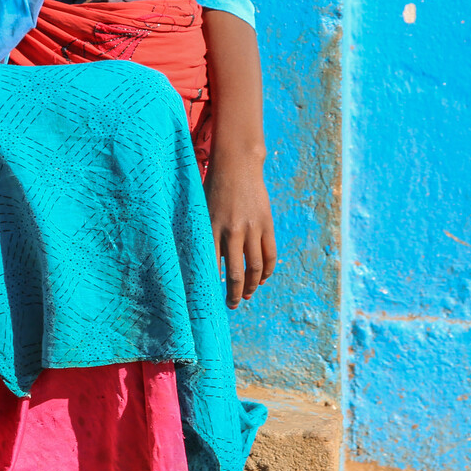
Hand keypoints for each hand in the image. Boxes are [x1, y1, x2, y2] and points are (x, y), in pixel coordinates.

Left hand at [203, 155, 276, 307]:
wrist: (236, 166)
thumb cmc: (211, 189)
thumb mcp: (200, 211)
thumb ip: (203, 235)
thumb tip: (202, 264)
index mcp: (211, 229)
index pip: (211, 267)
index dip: (210, 286)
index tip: (207, 299)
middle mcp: (232, 231)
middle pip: (236, 274)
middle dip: (233, 294)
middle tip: (231, 305)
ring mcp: (253, 228)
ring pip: (256, 268)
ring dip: (253, 286)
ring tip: (247, 296)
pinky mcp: (267, 224)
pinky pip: (270, 254)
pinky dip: (268, 270)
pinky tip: (263, 279)